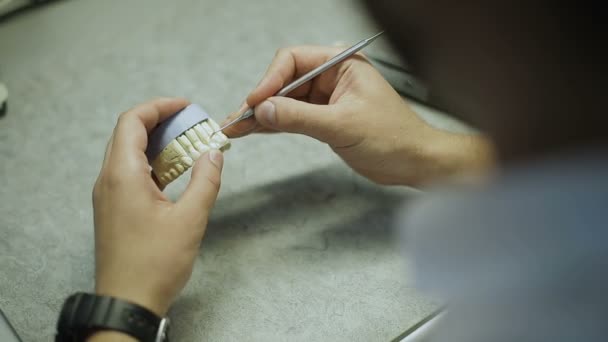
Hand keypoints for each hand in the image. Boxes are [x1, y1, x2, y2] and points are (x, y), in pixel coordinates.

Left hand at [92, 98, 223, 317]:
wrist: (128, 302)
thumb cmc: (154, 264)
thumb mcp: (190, 220)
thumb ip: (205, 182)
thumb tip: (214, 155)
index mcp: (123, 175)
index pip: (132, 121)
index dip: (159, 107)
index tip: (185, 106)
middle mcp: (108, 180)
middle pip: (128, 134)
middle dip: (160, 122)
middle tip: (190, 124)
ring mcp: (108, 196)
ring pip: (128, 154)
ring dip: (156, 144)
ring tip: (187, 146)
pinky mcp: (113, 209)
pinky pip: (129, 174)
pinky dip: (151, 164)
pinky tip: (174, 173)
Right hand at [223, 46, 493, 184]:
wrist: (413, 162)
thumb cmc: (394, 137)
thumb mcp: (342, 125)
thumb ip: (300, 117)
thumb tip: (263, 110)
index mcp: (341, 64)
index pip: (293, 61)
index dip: (270, 81)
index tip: (255, 102)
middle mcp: (331, 77)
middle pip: (284, 81)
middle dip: (261, 100)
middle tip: (238, 119)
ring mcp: (326, 99)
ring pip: (285, 101)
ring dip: (262, 115)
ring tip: (237, 128)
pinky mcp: (324, 119)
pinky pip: (293, 118)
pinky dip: (274, 125)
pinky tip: (255, 130)